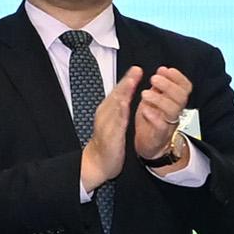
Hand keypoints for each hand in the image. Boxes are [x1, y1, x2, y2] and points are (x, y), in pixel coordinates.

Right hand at [82, 66, 144, 193]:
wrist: (97, 163)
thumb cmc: (107, 143)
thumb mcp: (114, 122)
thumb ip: (119, 109)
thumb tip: (125, 96)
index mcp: (107, 111)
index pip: (118, 93)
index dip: (127, 80)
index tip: (136, 69)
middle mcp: (105, 115)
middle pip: (116, 95)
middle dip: (126, 82)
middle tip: (135, 70)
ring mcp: (106, 125)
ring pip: (115, 106)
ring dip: (123, 93)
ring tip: (131, 82)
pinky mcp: (109, 136)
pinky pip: (115, 122)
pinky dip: (119, 112)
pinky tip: (124, 104)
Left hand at [131, 64, 192, 161]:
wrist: (148, 146)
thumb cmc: (151, 121)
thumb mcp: (155, 99)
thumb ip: (159, 87)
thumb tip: (161, 71)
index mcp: (175, 101)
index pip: (185, 87)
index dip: (177, 77)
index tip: (164, 70)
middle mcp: (175, 112)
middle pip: (181, 97)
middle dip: (168, 85)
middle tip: (153, 79)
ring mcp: (169, 124)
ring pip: (172, 110)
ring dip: (159, 98)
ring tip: (145, 94)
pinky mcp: (159, 135)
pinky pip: (161, 126)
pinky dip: (153, 116)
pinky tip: (145, 110)